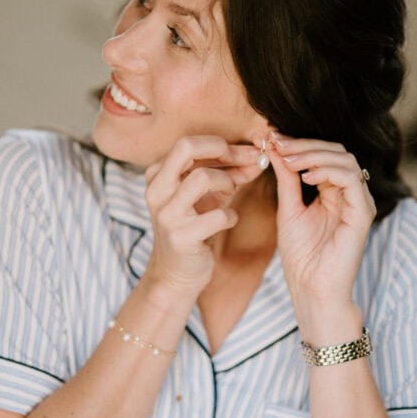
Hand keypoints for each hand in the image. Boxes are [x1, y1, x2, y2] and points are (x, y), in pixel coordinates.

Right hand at [143, 135, 261, 295]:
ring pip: (202, 178)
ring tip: (231, 194)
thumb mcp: (208, 196)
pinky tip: (228, 220)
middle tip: (245, 161)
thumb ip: (230, 174)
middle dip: (223, 150)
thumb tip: (258, 155)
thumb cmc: (194, 228)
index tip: (247, 152)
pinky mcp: (181, 237)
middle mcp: (157, 191)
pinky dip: (231, 216)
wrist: (176, 274)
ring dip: (228, 182)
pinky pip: (218, 215)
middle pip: (186, 147)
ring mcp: (167, 214)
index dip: (221, 144)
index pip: (188, 143)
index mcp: (157, 175)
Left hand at [269, 135, 375, 335]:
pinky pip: (351, 179)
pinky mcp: (363, 213)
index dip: (298, 143)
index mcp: (333, 192)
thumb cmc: (302, 256)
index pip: (323, 154)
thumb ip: (287, 178)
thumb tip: (277, 147)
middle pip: (336, 151)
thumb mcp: (288, 209)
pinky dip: (328, 171)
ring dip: (314, 154)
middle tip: (278, 143)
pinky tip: (306, 176)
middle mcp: (349, 194)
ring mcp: (359, 202)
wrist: (312, 289)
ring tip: (288, 160)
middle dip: (304, 144)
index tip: (272, 137)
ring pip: (345, 159)